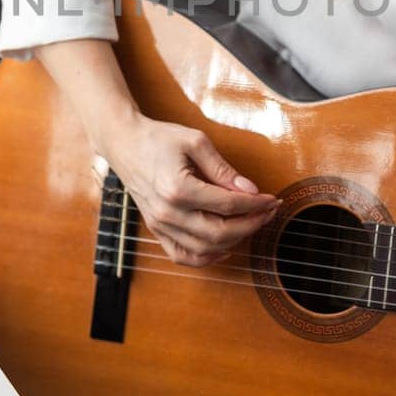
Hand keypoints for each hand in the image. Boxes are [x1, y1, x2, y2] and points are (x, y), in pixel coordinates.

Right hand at [99, 113, 279, 267]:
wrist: (124, 143)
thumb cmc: (158, 138)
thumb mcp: (195, 142)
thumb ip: (223, 168)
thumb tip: (250, 190)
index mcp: (177, 188)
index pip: (228, 204)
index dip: (255, 204)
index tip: (271, 199)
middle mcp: (167, 212)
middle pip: (220, 232)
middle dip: (251, 224)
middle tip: (268, 212)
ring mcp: (160, 225)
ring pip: (205, 249)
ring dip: (234, 241)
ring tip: (251, 224)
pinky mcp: (156, 229)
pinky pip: (182, 256)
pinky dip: (206, 257)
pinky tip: (224, 246)